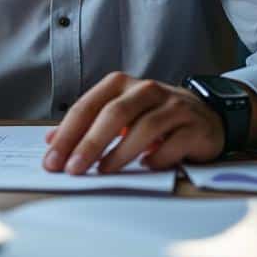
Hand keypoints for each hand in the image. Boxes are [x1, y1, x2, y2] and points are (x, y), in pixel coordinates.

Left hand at [42, 72, 223, 173]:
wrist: (206, 117)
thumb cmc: (152, 116)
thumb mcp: (118, 114)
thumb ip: (86, 124)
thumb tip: (51, 140)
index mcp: (120, 84)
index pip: (88, 106)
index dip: (68, 134)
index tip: (53, 160)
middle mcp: (146, 90)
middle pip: (114, 114)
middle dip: (89, 143)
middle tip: (73, 169)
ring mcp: (174, 106)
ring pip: (144, 127)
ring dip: (120, 152)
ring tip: (103, 171)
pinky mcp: (195, 127)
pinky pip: (173, 143)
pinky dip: (157, 157)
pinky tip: (145, 167)